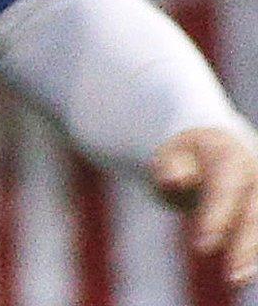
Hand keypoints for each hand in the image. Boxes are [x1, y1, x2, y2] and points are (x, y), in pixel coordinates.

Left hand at [150, 124, 257, 285]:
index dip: (217, 218)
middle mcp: (254, 173)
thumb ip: (170, 165)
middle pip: (253, 211)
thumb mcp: (171, 152)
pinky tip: (248, 272)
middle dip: (244, 244)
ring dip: (255, 253)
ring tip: (240, 278)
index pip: (225, 187)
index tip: (203, 246)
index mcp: (228, 154)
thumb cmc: (187, 154)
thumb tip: (175, 179)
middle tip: (232, 275)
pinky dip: (257, 252)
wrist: (219, 142)